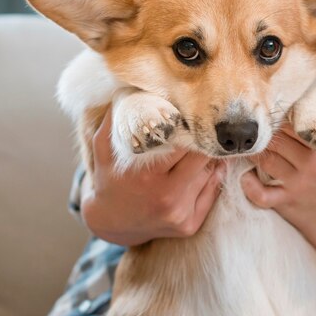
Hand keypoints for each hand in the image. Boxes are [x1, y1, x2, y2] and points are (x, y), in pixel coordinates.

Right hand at [82, 108, 225, 245]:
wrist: (111, 222)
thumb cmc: (109, 178)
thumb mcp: (103, 147)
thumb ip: (115, 119)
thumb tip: (128, 88)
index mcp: (146, 176)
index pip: (182, 144)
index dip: (189, 129)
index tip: (191, 118)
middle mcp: (166, 197)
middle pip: (201, 159)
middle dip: (204, 143)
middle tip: (207, 129)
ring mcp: (180, 214)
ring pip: (209, 175)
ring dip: (210, 159)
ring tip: (208, 145)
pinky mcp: (189, 226)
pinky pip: (211, 194)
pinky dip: (212, 178)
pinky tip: (208, 167)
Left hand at [240, 121, 315, 246]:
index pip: (294, 124)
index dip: (276, 117)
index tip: (266, 112)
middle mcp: (312, 165)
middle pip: (277, 141)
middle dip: (261, 134)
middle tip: (251, 129)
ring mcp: (298, 184)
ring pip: (266, 160)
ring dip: (252, 153)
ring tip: (247, 147)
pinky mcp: (286, 202)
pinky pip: (261, 193)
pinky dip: (249, 185)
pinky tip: (245, 176)